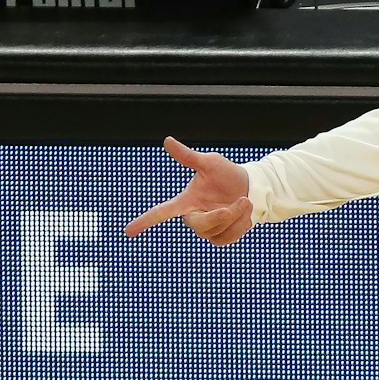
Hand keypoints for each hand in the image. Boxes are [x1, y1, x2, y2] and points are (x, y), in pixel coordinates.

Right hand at [125, 136, 253, 245]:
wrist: (250, 188)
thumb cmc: (226, 174)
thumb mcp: (209, 163)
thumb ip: (188, 157)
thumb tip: (167, 141)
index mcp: (186, 200)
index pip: (162, 212)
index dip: (145, 221)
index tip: (128, 232)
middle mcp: (193, 217)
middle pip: (199, 225)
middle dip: (222, 215)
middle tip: (242, 200)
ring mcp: (207, 230)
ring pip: (218, 232)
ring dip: (237, 216)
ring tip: (244, 200)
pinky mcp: (220, 238)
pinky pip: (229, 238)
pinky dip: (242, 225)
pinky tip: (244, 213)